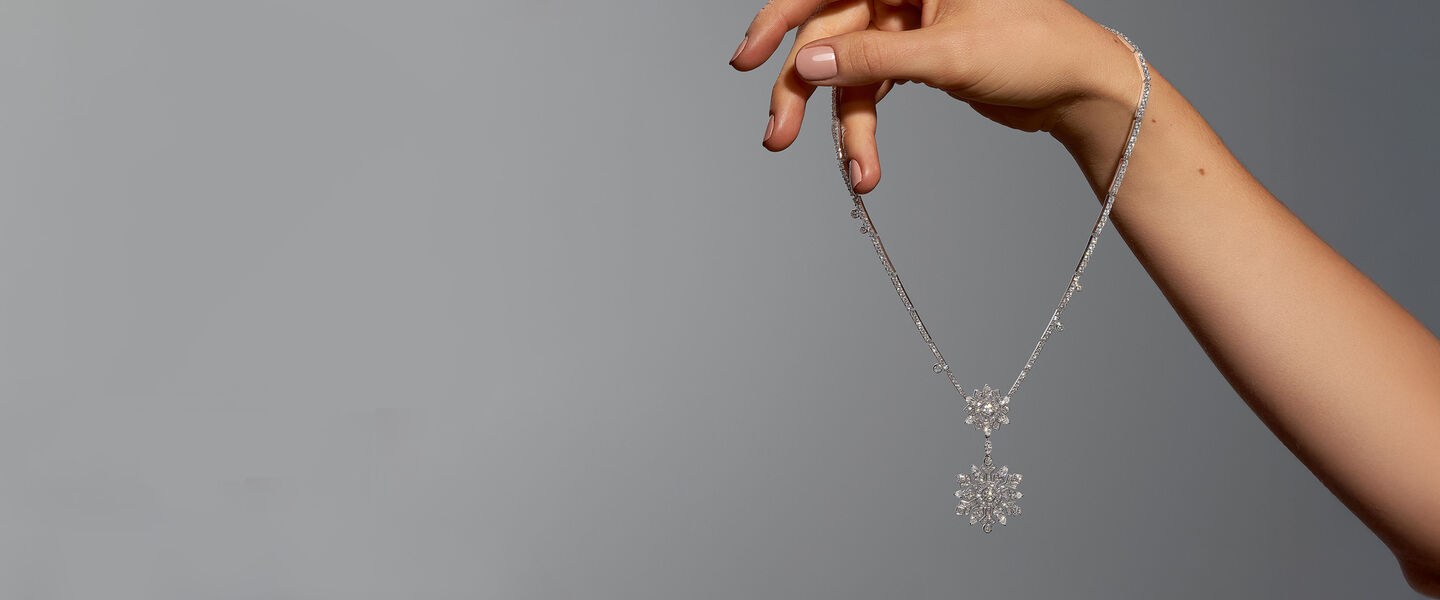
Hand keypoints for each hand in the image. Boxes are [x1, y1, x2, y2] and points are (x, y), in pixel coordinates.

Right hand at [729, 0, 1144, 194]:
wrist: (1082, 87)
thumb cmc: (1035, 47)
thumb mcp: (948, 53)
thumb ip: (872, 56)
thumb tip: (806, 61)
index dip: (778, 19)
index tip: (745, 60)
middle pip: (827, 35)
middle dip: (804, 91)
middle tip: (778, 135)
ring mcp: (905, 23)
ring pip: (847, 72)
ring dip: (844, 126)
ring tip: (857, 173)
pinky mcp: (914, 56)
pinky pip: (870, 90)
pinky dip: (866, 128)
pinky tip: (866, 165)